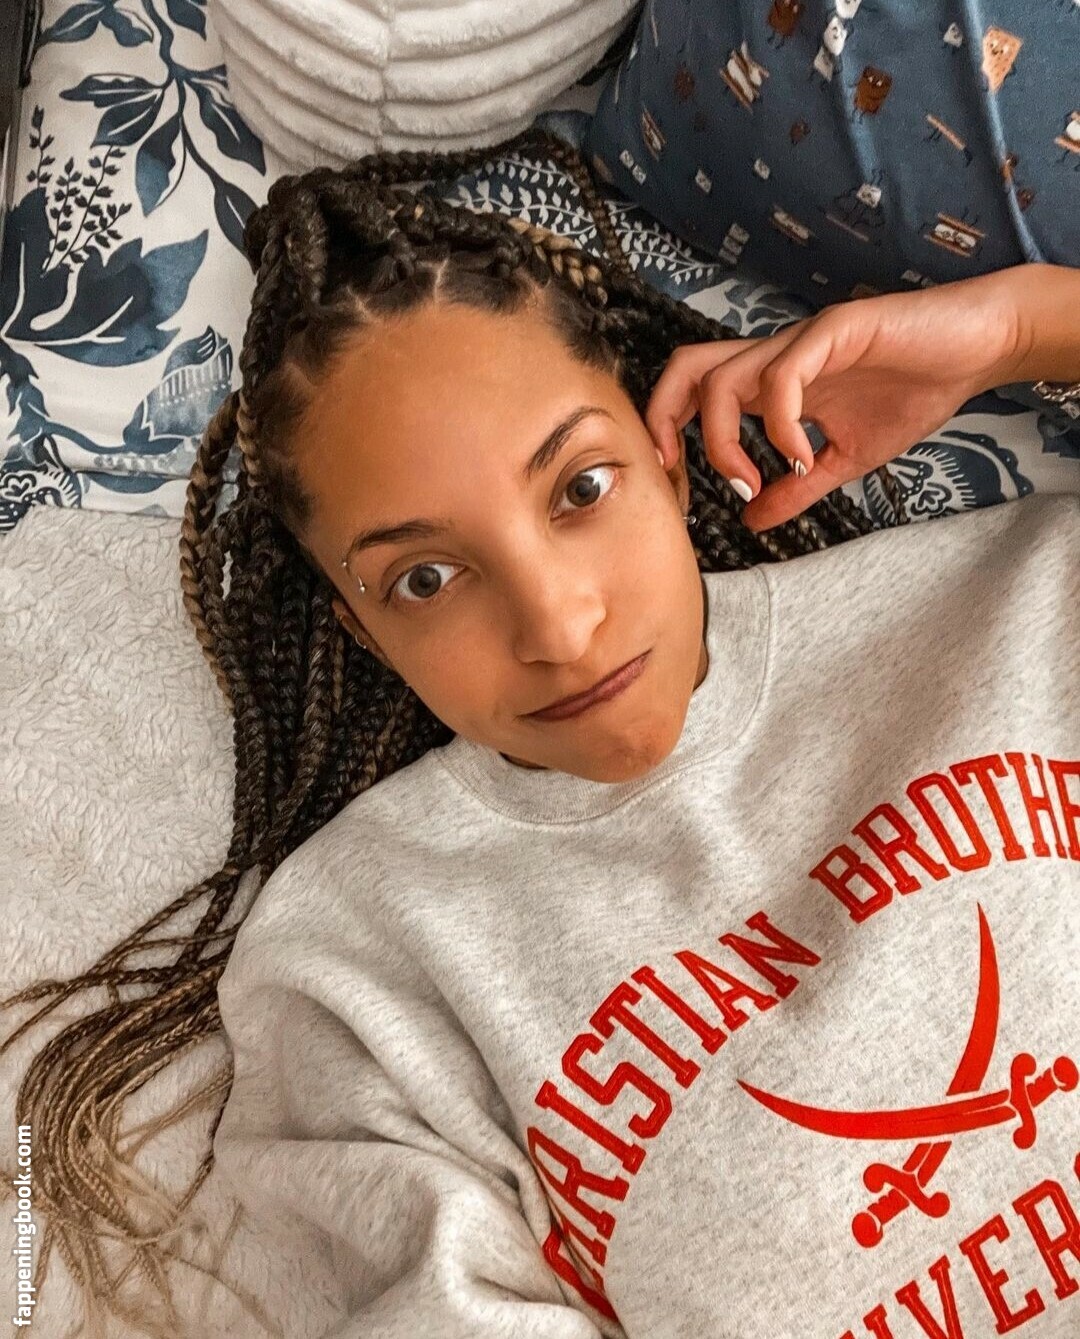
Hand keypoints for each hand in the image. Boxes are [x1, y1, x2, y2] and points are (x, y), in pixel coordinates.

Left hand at [645, 271, 1024, 531]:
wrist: (977, 349)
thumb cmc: (914, 392)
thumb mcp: (846, 459)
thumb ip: (797, 488)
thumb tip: (754, 521)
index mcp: (771, 383)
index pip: (695, 391)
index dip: (668, 430)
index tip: (678, 484)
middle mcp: (775, 357)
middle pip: (687, 369)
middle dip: (662, 419)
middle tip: (678, 472)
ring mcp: (801, 341)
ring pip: (723, 378)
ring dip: (724, 440)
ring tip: (754, 481)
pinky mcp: (835, 330)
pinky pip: (783, 376)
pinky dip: (779, 424)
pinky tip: (802, 454)